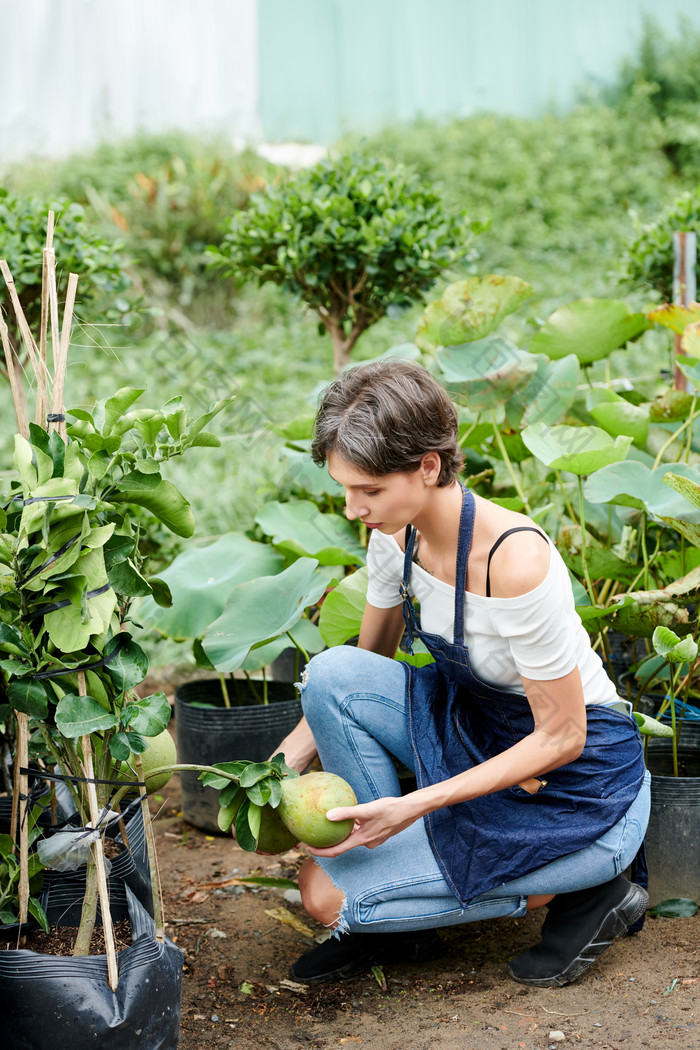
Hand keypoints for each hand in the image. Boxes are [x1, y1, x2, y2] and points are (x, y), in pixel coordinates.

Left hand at [305, 795, 419, 857]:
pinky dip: (353, 825)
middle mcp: (366, 842)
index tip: (307, 848)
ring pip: (353, 836)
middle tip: (313, 834)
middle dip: (328, 841)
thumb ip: (347, 813)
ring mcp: (373, 838)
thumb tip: (327, 815)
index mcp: (362, 840)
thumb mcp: (367, 809)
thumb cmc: (390, 809)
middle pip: (343, 845)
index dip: (320, 852)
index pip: (336, 851)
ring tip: (329, 822)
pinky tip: (350, 814)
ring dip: (342, 832)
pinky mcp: (377, 831)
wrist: (411, 810)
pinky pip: (361, 830)